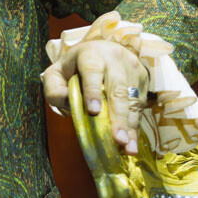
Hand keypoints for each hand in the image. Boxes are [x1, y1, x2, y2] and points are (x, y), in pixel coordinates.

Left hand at [41, 13, 149, 154]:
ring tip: (128, 148)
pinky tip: (132, 142)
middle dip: (118, 116)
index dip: (93, 91)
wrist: (102, 49)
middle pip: (118, 88)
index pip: (92, 71)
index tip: (94, 112)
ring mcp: (132, 69)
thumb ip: (54, 89)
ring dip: (130, 126)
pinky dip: (135, 126)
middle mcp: (114, 59)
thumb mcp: (57, 73)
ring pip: (132, 99)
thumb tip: (68, 104)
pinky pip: (140, 105)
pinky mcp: (143, 79)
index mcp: (91, 55)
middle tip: (118, 139)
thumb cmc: (76, 67)